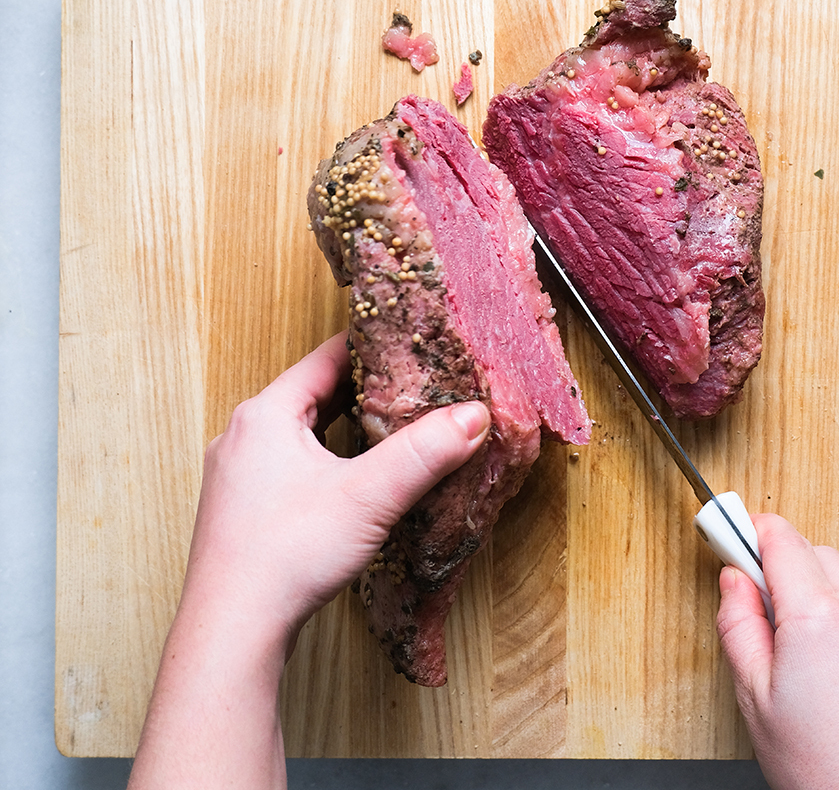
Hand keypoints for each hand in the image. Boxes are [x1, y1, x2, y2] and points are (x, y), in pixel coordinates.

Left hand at [128, 332, 489, 789]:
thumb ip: (425, 452)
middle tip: (412, 384)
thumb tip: (474, 415)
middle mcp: (242, 436)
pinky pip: (288, 464)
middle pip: (312, 393)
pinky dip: (323, 459)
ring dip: (341, 426)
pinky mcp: (240, 509)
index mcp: (264, 414)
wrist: (231, 629)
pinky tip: (350, 479)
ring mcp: (236, 475)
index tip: (410, 342)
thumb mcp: (369, 496)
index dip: (372, 346)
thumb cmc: (287, 556)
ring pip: (299, 432)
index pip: (325, 358)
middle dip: (362, 389)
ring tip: (389, 427)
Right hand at [716, 514, 838, 789]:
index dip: (749, 532)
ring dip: (819, 593)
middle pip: (815, 553)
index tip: (731, 533)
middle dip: (784, 569)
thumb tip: (734, 580)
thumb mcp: (756, 698)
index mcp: (820, 618)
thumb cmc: (826, 772)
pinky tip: (836, 667)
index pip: (781, 539)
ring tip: (801, 653)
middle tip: (760, 607)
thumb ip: (739, 625)